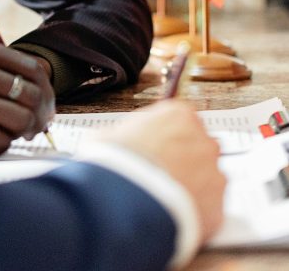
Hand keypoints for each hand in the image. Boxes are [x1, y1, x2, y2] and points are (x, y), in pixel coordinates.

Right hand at [0, 40, 55, 154]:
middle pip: (32, 96)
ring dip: (19, 133)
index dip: (47, 92)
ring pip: (20, 121)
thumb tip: (46, 84)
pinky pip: (0, 142)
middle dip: (39, 117)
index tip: (45, 107)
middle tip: (33, 128)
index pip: (33, 68)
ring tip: (8, 135)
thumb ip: (1, 68)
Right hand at [94, 100, 224, 243]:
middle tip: (162, 175)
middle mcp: (203, 140)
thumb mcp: (110, 134)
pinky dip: (195, 212)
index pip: (183, 120)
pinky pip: (209, 208)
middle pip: (199, 148)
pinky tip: (174, 214)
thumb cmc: (116, 163)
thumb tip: (118, 142)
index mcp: (179, 115)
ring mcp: (214, 172)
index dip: (169, 137)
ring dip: (192, 187)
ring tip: (166, 199)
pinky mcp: (218, 205)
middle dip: (184, 160)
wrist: (127, 200)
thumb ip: (127, 134)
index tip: (160, 148)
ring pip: (207, 179)